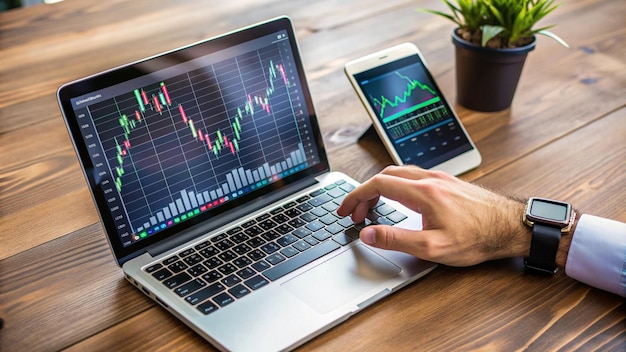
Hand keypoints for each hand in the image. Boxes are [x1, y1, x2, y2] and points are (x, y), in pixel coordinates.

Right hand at [337, 165, 530, 265]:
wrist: (511, 227)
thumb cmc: (478, 238)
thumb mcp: (432, 247)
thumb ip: (395, 239)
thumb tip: (368, 233)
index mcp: (423, 192)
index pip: (377, 184)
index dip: (355, 196)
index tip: (345, 209)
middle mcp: (430, 179)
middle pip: (386, 175)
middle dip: (365, 192)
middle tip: (356, 213)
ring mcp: (440, 179)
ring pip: (399, 173)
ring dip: (380, 187)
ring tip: (373, 208)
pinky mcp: (448, 183)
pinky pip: (413, 176)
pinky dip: (396, 186)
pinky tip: (399, 201)